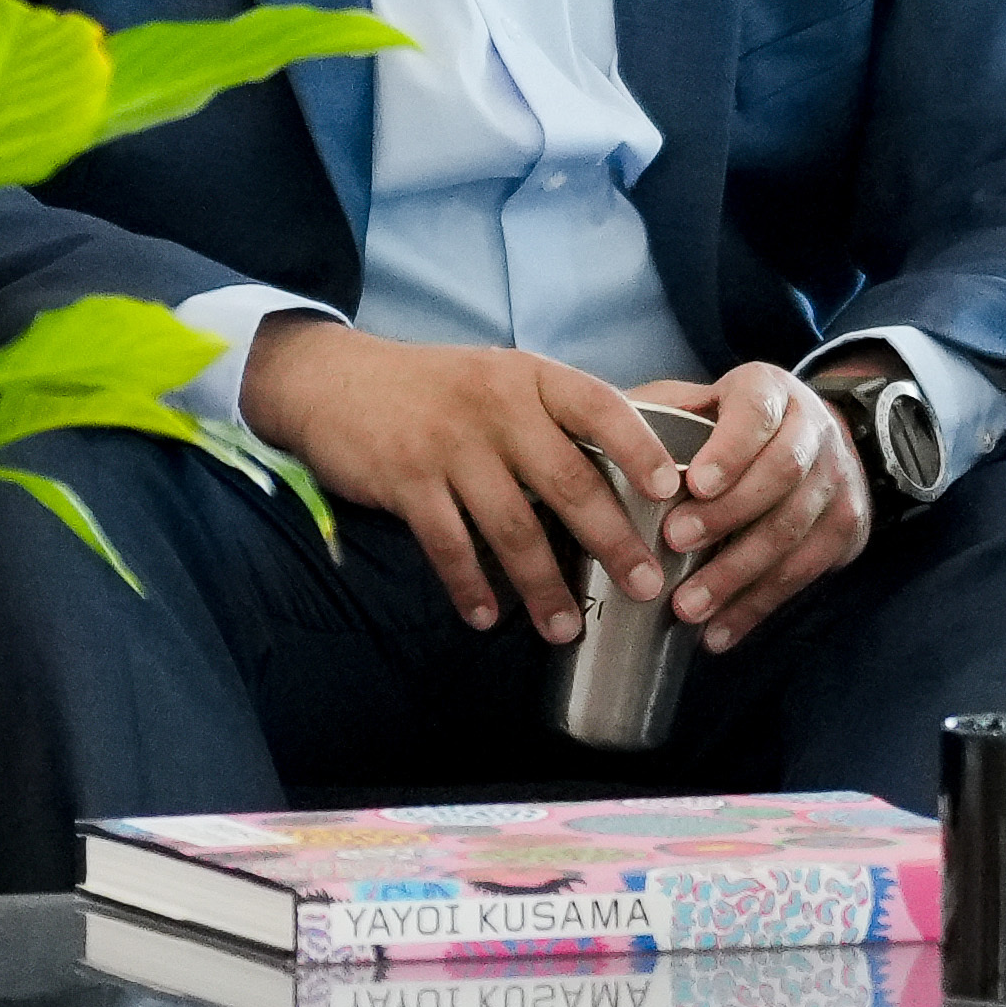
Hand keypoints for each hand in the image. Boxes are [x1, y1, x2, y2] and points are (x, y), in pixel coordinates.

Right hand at [246, 321, 673, 639]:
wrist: (333, 380)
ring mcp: (450, 444)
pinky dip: (471, 587)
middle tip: (646, 586)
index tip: (671, 494)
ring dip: (543, 585)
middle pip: (568, 480)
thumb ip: (555, 417)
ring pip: (512, 527)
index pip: (601, 406)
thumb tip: (631, 472)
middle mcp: (497, 406)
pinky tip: (486, 617)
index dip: (639, 449)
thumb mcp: (500, 379)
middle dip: (612, 541)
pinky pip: (449, 546)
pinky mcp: (407, 480)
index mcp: (531, 378)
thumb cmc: (436, 389)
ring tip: (566, 628)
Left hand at [634, 355, 876, 648]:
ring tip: (688, 607)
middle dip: (727, 515)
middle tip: (674, 543)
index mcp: (771, 392)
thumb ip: (657, 413)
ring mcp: (838, 479)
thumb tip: (595, 439)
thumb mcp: (700, 402)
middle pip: (780, 474)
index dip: (729, 450)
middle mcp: (814, 430)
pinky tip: (720, 631)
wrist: (817, 438)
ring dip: (738, 574)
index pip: (756, 414)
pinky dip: (758, 606)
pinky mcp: (848, 526)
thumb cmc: (734, 425)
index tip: (693, 484)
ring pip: (793, 529)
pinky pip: (804, 572)